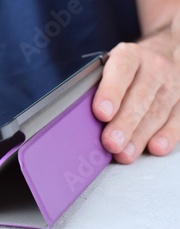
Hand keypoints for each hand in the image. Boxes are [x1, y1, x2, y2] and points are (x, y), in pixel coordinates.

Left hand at [93, 22, 179, 163]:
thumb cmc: (126, 68)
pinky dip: (167, 136)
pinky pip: (177, 119)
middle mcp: (154, 67)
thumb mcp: (108, 67)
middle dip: (124, 123)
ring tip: (125, 153)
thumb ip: (96, 87)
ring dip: (140, 136)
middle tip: (111, 143)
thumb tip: (80, 118)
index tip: (101, 112)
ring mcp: (172, 84)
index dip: (111, 92)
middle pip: (140, 97)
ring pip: (157, 112)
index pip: (121, 70)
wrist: (164, 52)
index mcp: (130, 55)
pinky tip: (155, 147)